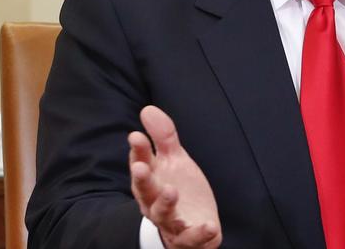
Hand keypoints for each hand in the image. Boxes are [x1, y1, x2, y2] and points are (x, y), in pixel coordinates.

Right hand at [128, 106, 221, 248]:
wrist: (191, 226)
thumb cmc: (178, 190)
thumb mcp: (174, 160)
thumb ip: (162, 137)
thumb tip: (147, 109)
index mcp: (151, 181)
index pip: (141, 164)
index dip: (138, 152)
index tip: (136, 136)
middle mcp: (155, 203)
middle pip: (146, 192)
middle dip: (142, 180)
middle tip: (141, 167)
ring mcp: (171, 222)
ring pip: (163, 215)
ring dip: (165, 204)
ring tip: (171, 191)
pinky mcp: (188, 238)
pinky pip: (192, 238)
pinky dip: (200, 233)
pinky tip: (209, 226)